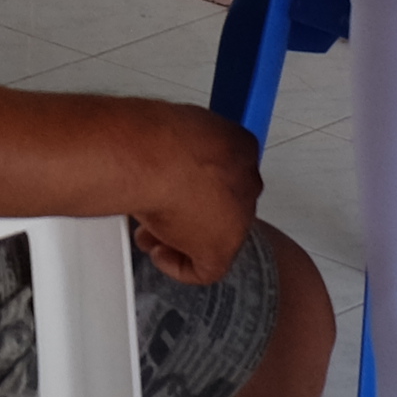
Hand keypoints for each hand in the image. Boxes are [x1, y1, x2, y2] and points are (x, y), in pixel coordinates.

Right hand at [120, 100, 260, 286]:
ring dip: (180, 236)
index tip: (174, 184)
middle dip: (189, 210)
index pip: (225, 171)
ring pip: (210, 235)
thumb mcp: (170, 127)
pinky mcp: (222, 251)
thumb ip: (180, 144)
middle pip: (219, 204)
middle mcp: (246, 183)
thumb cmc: (157, 139)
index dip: (195, 182)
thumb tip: (162, 151)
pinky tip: (160, 254)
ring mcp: (238, 217)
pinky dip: (179, 266)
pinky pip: (205, 269)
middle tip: (160, 210)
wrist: (155, 159)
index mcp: (242, 147)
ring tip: (150, 231)